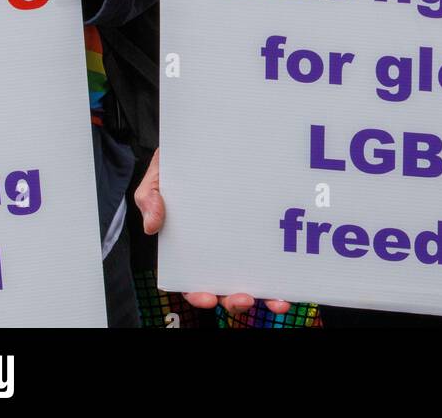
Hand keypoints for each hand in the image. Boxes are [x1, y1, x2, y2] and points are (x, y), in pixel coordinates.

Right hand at [133, 149, 292, 314]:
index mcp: (191, 245)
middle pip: (225, 286)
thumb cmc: (179, 164)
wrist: (203, 140)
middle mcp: (218, 248)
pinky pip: (274, 254)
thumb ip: (150, 198)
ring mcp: (243, 240)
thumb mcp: (157, 177)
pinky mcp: (262, 227)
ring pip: (253, 277)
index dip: (198, 293)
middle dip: (234, 300)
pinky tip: (291, 279)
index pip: (192, 279)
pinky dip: (283, 273)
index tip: (207, 296)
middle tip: (243, 298)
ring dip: (264, 296)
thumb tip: (151, 225)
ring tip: (276, 300)